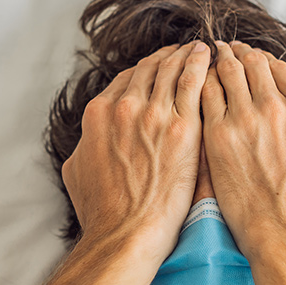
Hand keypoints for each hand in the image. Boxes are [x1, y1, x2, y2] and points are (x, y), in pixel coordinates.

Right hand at [62, 41, 211, 262]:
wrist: (127, 234)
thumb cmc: (104, 214)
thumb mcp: (77, 172)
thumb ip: (86, 146)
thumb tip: (89, 142)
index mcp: (98, 115)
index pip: (125, 80)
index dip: (144, 71)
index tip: (157, 68)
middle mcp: (123, 107)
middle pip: (149, 70)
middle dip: (167, 58)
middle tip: (182, 52)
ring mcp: (153, 114)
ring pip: (172, 70)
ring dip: (186, 56)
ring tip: (199, 50)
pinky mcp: (181, 127)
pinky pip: (193, 82)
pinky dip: (200, 65)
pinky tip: (209, 57)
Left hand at [200, 40, 285, 259]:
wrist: (283, 234)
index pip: (278, 68)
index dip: (261, 60)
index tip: (250, 60)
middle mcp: (275, 107)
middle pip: (250, 63)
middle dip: (235, 54)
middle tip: (223, 52)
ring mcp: (245, 119)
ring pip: (225, 72)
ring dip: (214, 62)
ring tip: (204, 61)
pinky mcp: (218, 136)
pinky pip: (203, 95)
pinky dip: (198, 84)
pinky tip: (191, 86)